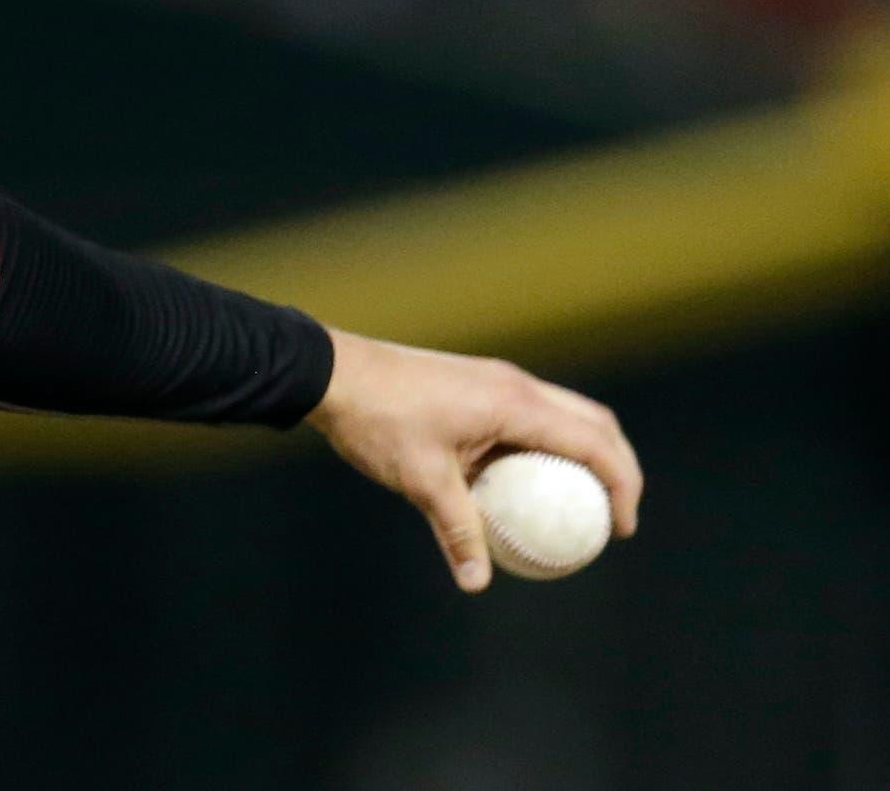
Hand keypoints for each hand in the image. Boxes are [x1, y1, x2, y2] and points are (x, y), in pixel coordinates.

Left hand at [304, 328, 641, 592]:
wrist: (332, 372)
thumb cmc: (377, 421)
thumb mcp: (420, 481)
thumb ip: (457, 529)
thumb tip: (476, 582)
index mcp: (514, 403)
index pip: (594, 442)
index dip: (622, 484)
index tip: (621, 529)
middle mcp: (515, 385)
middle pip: (593, 422)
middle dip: (617, 466)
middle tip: (615, 517)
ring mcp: (496, 380)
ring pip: (563, 415)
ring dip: (582, 453)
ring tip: (579, 505)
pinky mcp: (476, 384)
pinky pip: (529, 416)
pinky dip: (545, 447)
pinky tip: (525, 485)